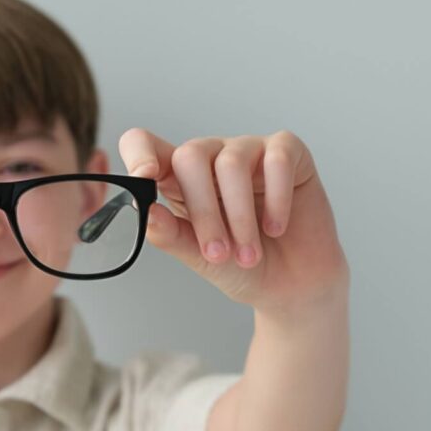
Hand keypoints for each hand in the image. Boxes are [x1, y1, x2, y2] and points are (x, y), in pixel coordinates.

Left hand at [118, 129, 348, 311]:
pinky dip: (276, 199)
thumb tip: (145, 212)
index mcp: (177, 178)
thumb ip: (170, 235)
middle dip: (202, 210)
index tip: (144, 179)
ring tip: (247, 255)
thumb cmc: (240, 266)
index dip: (139, 152)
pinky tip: (276, 227)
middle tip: (217, 253)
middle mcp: (210, 157)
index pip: (144, 144)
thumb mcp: (199, 257)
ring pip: (231, 164)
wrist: (291, 286)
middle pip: (190, 155)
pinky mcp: (287, 152)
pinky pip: (277, 160)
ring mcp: (248, 150)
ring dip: (239, 217)